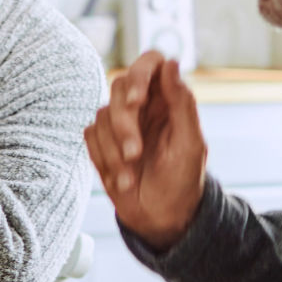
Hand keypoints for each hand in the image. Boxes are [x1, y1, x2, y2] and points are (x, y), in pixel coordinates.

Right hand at [85, 52, 207, 247]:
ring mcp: (120, 122)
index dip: (140, 72)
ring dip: (114, 149)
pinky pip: (90, 135)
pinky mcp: (102, 141)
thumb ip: (182, 103)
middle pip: (119, 85)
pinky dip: (103, 159)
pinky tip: (121, 180)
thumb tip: (172, 62)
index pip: (151, 62)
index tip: (136, 100)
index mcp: (169, 99)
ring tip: (130, 178)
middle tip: (135, 154)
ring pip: (102, 113)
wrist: (161, 220)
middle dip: (124, 123)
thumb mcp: (190, 144)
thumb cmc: (183, 182)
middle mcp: (144, 105)